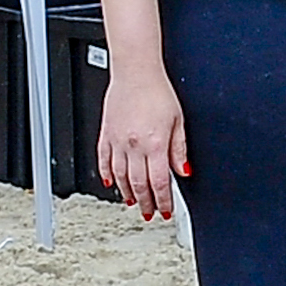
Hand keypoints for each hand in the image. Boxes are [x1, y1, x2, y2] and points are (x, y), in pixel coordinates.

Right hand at [98, 65, 188, 221]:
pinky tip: (111, 182)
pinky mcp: (106, 134)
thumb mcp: (178, 120)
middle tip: (150, 212)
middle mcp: (134, 146)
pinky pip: (103, 160)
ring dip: (127, 193)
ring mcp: (117, 141)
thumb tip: (182, 170)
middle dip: (146, 202)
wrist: (135, 72)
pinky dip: (106, 174)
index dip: (163, 200)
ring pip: (120, 176)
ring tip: (133, 202)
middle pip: (139, 184)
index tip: (165, 210)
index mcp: (155, 144)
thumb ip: (179, 149)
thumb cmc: (157, 91)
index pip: (159, 182)